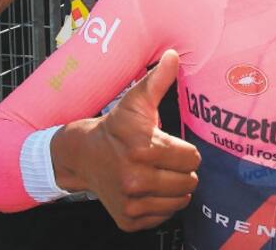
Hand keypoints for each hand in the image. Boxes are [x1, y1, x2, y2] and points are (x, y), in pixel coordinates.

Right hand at [76, 51, 199, 231]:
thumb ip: (158, 80)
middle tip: (165, 161)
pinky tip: (149, 190)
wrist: (83, 156)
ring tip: (159, 174)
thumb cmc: (115, 128)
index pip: (192, 159)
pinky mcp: (128, 220)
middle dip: (182, 170)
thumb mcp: (136, 101)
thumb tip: (174, 55)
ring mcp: (131, 203)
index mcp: (143, 149)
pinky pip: (164, 216)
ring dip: (175, 188)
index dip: (186, 151)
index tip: (172, 146)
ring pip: (180, 200)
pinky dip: (161, 205)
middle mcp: (135, 179)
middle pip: (189, 181)